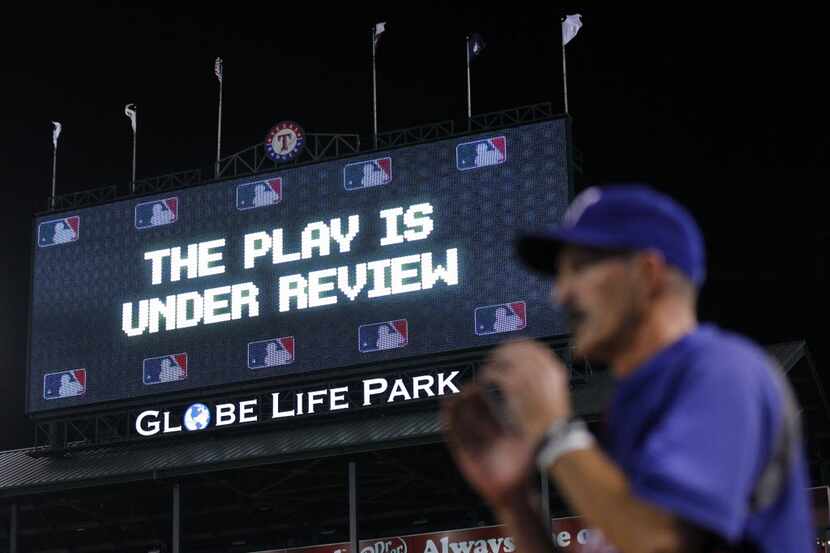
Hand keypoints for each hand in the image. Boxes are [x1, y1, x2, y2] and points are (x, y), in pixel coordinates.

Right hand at [442, 384, 535, 508]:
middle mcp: (485, 436)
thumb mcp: (527, 444)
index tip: (480, 382)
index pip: (487, 409)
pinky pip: (454, 439)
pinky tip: (446, 414)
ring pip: (460, 423)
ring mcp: (474, 445)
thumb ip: (528, 427)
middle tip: (464, 385)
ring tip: (451, 396)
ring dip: (455, 410)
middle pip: (472, 413)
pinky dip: (449, 426)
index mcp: (499, 431)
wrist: (514, 494)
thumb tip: (533, 402)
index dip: (482, 396)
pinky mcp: (464, 457)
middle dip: (467, 399)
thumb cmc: (524, 471)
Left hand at [482, 340, 571, 445]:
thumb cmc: (551, 422)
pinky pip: (492, 372)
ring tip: (487, 373)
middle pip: (514, 347)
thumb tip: (528, 370)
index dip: (517, 346)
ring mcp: (526, 373)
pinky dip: (485, 376)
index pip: (532, 346)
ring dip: (492, 364)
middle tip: (493, 361)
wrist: (550, 436)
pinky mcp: (512, 383)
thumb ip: (542, 379)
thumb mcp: (554, 394)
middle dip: (501, 352)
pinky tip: (484, 383)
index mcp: (553, 369)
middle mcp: (540, 366)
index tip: (508, 350)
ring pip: (501, 357)